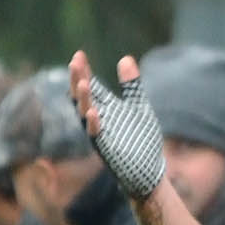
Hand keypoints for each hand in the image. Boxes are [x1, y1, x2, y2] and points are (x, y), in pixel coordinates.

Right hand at [69, 51, 166, 199]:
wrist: (149, 170)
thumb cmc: (142, 139)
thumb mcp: (139, 107)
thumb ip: (131, 86)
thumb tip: (125, 58)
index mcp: (105, 107)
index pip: (91, 85)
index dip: (84, 71)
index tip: (79, 54)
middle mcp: (99, 118)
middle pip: (83, 96)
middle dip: (78, 80)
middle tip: (75, 62)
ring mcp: (101, 133)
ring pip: (85, 114)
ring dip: (83, 99)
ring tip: (82, 82)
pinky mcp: (106, 149)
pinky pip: (96, 136)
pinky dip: (94, 124)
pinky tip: (93, 112)